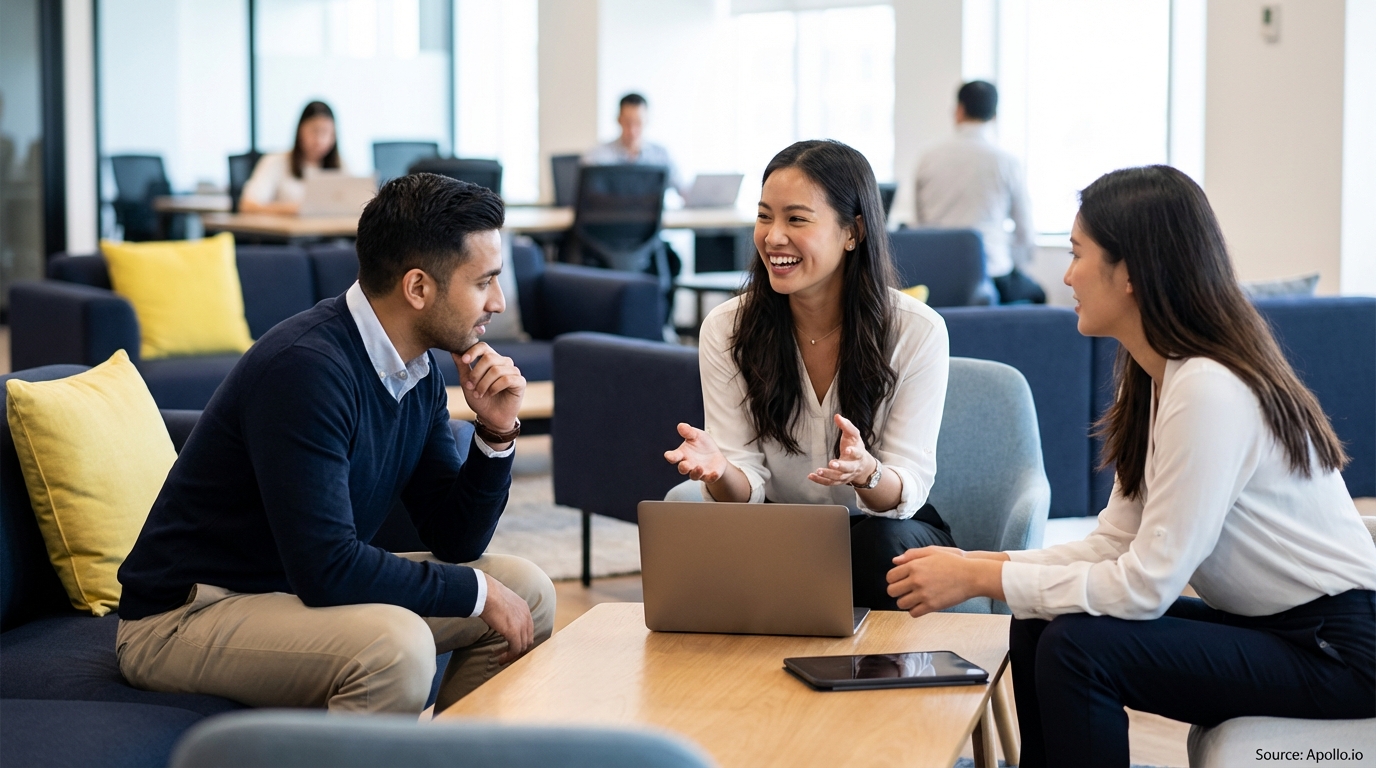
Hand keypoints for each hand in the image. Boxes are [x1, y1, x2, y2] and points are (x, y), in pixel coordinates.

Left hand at [453, 343, 524, 432]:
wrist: (491, 418)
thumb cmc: (480, 399)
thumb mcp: (467, 382)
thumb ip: (462, 366)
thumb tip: (453, 350)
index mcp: (491, 359)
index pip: (483, 346)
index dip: (473, 351)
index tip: (464, 360)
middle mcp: (503, 362)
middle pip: (489, 358)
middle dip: (476, 374)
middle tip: (471, 386)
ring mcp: (513, 371)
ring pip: (496, 370)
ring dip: (484, 384)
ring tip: (479, 394)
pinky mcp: (520, 382)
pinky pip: (506, 379)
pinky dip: (495, 388)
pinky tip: (491, 394)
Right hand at [479, 572, 534, 664]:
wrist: (485, 593)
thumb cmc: (488, 594)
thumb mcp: (502, 601)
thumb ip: (504, 610)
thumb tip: (497, 616)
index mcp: (524, 608)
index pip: (528, 628)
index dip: (521, 638)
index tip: (511, 644)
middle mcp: (526, 617)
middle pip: (528, 639)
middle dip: (519, 649)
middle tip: (508, 654)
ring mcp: (522, 625)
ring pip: (523, 646)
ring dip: (513, 655)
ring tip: (503, 659)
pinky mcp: (514, 633)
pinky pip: (515, 649)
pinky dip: (508, 656)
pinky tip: (500, 659)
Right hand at [663, 423, 727, 482]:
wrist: (714, 455)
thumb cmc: (702, 444)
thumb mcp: (697, 435)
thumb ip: (689, 432)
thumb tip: (681, 426)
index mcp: (682, 454)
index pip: (673, 457)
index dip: (670, 456)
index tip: (669, 455)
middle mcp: (688, 465)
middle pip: (682, 469)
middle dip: (683, 467)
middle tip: (684, 465)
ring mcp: (698, 472)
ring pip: (694, 476)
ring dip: (696, 472)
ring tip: (699, 467)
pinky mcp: (709, 476)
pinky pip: (709, 478)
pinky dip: (711, 477)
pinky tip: (714, 473)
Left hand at [809, 414, 877, 486]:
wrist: (863, 466)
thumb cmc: (856, 446)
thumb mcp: (854, 435)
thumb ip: (846, 426)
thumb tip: (837, 416)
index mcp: (859, 455)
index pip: (858, 454)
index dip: (854, 452)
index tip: (848, 450)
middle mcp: (854, 467)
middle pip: (848, 468)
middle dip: (841, 466)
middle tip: (832, 463)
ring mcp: (847, 475)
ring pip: (838, 478)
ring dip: (828, 475)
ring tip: (818, 471)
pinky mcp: (839, 481)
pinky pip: (830, 483)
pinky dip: (820, 481)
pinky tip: (811, 476)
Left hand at [886, 547, 1002, 616]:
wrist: (972, 576)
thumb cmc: (953, 562)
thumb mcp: (932, 551)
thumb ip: (912, 555)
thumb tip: (895, 561)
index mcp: (914, 566)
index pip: (890, 577)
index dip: (893, 580)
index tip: (899, 582)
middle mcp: (916, 580)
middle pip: (892, 591)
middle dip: (897, 591)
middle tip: (905, 591)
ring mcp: (923, 594)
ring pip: (901, 603)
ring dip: (905, 602)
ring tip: (913, 598)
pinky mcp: (932, 605)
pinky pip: (913, 613)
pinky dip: (915, 610)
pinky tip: (921, 605)